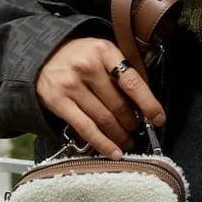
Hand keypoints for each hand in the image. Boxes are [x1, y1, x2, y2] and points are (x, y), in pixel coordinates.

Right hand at [36, 36, 165, 157]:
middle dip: (132, 123)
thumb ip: (121, 69)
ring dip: (120, 135)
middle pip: (118, 104)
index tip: (159, 118)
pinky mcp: (58, 102)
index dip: (148, 104)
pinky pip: (85, 128)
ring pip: (104, 119)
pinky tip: (113, 151)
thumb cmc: (79, 54)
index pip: (132, 82)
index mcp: (104, 51)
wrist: (42, 53)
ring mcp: (71, 85)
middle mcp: (87, 67)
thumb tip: (144, 101)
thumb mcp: (102, 51)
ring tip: (127, 141)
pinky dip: (102, 143)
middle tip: (138, 130)